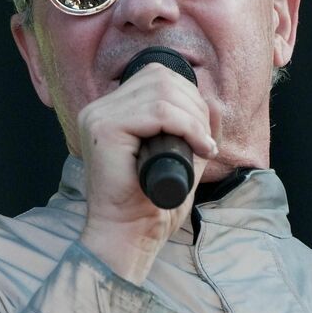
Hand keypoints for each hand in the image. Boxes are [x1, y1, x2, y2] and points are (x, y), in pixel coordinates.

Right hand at [77, 63, 218, 284]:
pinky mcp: (105, 129)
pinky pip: (158, 113)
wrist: (128, 235)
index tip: (203, 132)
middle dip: (195, 106)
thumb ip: (191, 130)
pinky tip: (198, 147)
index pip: (155, 77)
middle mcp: (98, 109)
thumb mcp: (178, 156)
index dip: (189, 96)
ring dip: (194, 118)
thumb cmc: (150, 204)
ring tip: (202, 146)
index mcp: (109, 111)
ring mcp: (98, 117)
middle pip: (160, 78)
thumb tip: (214, 104)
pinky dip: (187, 127)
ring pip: (162, 93)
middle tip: (205, 141)